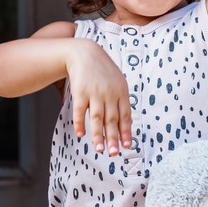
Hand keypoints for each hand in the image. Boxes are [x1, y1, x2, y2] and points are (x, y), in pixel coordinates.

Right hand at [67, 39, 131, 155]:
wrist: (84, 53)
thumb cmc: (102, 71)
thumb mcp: (117, 82)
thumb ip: (121, 100)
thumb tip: (125, 123)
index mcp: (121, 92)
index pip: (125, 116)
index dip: (126, 132)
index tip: (127, 145)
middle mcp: (110, 93)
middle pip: (112, 120)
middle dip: (113, 138)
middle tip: (114, 153)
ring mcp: (95, 93)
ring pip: (97, 118)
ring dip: (98, 135)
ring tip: (99, 149)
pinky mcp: (80, 91)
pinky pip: (80, 111)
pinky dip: (80, 123)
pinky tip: (80, 134)